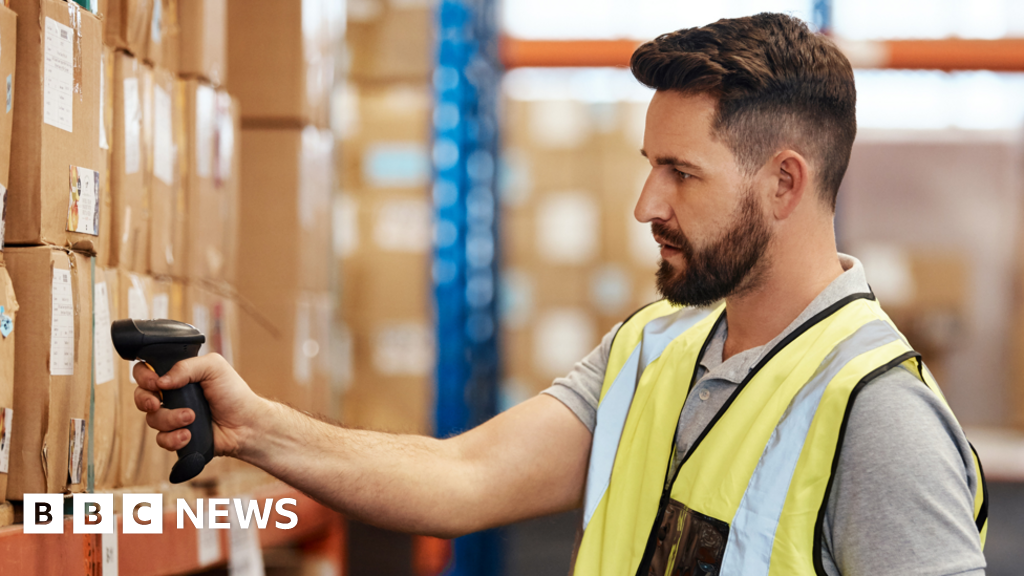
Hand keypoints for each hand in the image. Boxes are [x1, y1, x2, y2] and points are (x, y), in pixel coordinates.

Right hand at [133, 354, 266, 457]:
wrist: (246, 424)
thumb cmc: (234, 394)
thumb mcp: (214, 367)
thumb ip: (186, 367)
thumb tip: (161, 381)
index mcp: (179, 376)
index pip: (147, 372)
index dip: (144, 376)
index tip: (155, 382)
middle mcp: (173, 396)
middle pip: (141, 397)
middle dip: (145, 400)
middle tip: (157, 403)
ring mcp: (174, 416)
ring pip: (152, 420)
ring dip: (170, 419)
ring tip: (191, 417)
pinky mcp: (178, 436)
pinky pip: (161, 440)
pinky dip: (173, 438)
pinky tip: (188, 435)